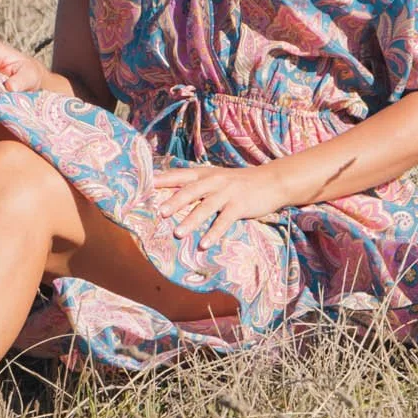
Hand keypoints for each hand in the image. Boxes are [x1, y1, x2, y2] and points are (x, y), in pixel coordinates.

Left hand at [153, 161, 283, 247]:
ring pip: (206, 207)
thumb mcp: (217, 177)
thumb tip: (171, 195)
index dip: (162, 180)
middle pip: (190, 191)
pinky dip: (214, 233)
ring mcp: (227, 193)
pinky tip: (204, 244)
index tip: (144, 187)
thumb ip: (197, 185)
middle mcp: (214, 181)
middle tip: (160, 212)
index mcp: (204, 174)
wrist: (272, 180)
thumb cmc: (239, 182)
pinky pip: (224, 221)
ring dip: (191, 220)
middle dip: (174, 201)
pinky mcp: (240, 205)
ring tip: (178, 233)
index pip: (179, 175)